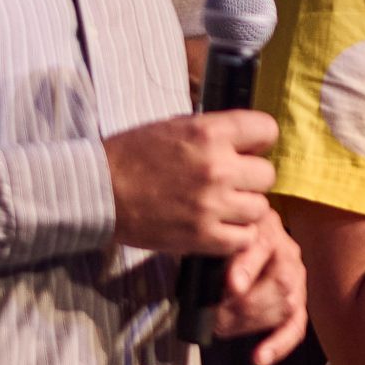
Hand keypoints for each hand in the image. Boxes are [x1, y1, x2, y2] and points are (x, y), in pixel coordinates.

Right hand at [106, 110, 279, 257]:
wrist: (97, 191)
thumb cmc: (131, 155)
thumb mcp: (174, 126)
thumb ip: (213, 131)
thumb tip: (245, 136)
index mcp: (209, 133)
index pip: (267, 130)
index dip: (258, 141)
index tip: (247, 149)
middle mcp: (217, 168)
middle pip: (267, 174)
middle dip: (250, 178)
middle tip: (229, 182)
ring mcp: (212, 205)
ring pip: (259, 208)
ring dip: (244, 208)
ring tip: (222, 206)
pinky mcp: (203, 236)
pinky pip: (244, 238)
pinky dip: (235, 235)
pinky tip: (218, 227)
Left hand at [210, 207, 311, 364]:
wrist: (238, 238)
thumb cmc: (222, 239)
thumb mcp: (216, 233)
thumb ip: (213, 249)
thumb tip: (208, 280)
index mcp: (266, 228)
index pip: (261, 247)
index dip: (247, 268)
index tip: (231, 285)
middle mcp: (288, 252)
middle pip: (280, 282)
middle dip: (246, 305)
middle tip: (215, 315)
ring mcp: (297, 279)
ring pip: (286, 307)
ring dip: (251, 324)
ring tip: (221, 327)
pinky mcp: (297, 304)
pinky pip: (296, 327)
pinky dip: (278, 345)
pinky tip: (259, 358)